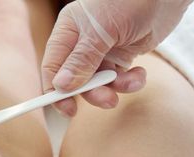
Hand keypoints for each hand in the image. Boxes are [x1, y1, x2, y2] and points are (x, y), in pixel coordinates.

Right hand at [42, 0, 191, 116]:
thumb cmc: (130, 2)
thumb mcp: (103, 31)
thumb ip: (82, 60)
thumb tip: (61, 86)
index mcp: (68, 31)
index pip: (53, 67)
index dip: (57, 91)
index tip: (69, 109)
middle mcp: (81, 43)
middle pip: (76, 81)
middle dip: (93, 93)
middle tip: (108, 100)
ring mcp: (101, 51)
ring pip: (98, 84)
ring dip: (115, 88)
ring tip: (131, 82)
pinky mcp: (120, 57)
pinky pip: (118, 80)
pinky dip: (130, 82)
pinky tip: (140, 74)